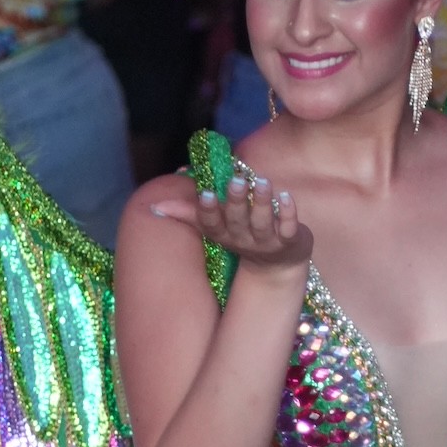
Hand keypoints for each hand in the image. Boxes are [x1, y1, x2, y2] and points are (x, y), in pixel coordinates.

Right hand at [151, 174, 312, 272]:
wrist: (277, 265)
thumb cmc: (242, 236)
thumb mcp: (215, 228)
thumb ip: (189, 213)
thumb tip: (156, 205)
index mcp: (223, 235)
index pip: (212, 226)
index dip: (208, 211)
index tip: (204, 193)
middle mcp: (243, 241)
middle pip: (238, 222)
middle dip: (236, 202)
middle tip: (236, 181)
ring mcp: (267, 243)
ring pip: (263, 223)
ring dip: (262, 202)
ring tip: (262, 181)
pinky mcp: (290, 241)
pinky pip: (289, 228)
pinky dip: (289, 213)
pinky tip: (287, 196)